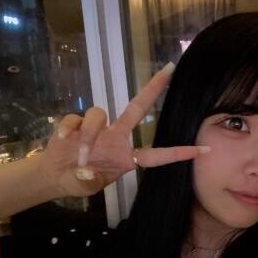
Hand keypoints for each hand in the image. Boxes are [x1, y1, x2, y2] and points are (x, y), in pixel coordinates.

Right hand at [37, 63, 209, 197]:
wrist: (54, 176)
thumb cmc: (78, 182)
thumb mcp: (87, 187)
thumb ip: (89, 181)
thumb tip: (84, 169)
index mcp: (126, 157)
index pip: (157, 155)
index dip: (178, 153)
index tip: (202, 149)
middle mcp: (116, 138)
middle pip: (137, 108)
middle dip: (153, 89)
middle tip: (170, 69)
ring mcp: (97, 129)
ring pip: (98, 115)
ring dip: (88, 135)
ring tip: (79, 157)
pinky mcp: (76, 123)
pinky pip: (76, 119)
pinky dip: (69, 130)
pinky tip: (62, 140)